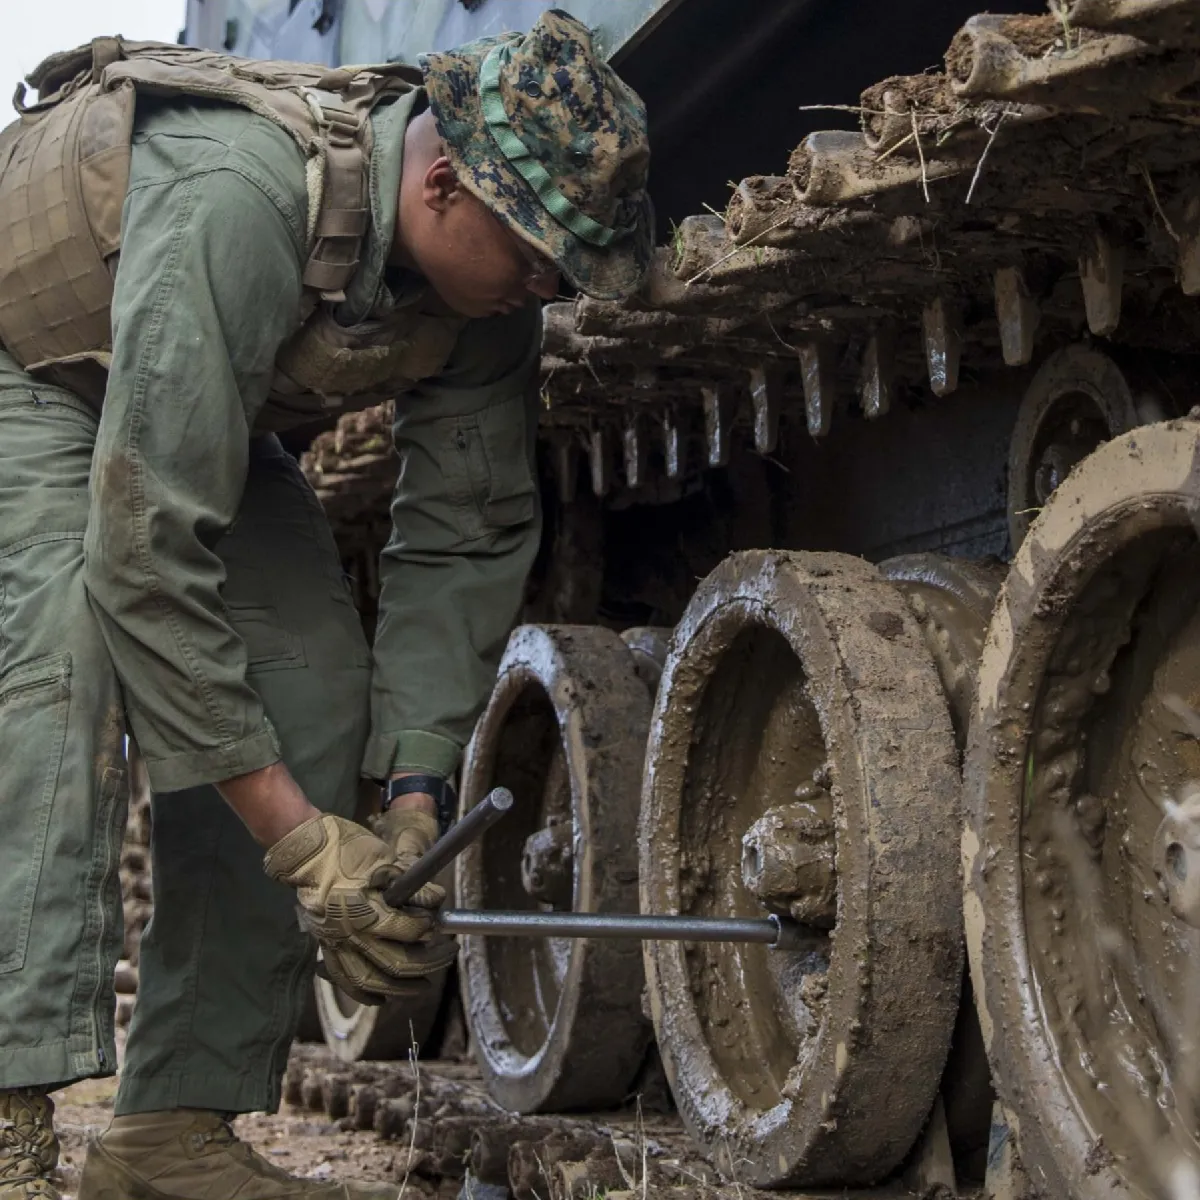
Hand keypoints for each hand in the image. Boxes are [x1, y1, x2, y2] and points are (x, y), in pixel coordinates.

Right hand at [264, 814, 456, 1003]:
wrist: (307, 851)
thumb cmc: (346, 849)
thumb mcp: (383, 860)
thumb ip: (410, 885)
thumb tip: (436, 900)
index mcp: (363, 911)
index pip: (405, 931)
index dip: (426, 928)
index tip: (437, 922)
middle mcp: (348, 934)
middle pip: (393, 963)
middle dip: (427, 963)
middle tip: (448, 955)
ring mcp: (335, 944)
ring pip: (370, 980)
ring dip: (400, 988)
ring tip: (423, 985)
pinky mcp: (327, 947)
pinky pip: (344, 980)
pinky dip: (364, 993)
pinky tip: (381, 999)